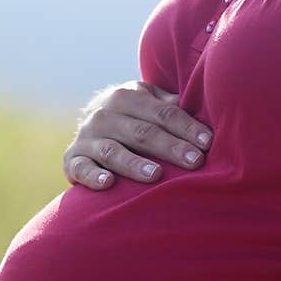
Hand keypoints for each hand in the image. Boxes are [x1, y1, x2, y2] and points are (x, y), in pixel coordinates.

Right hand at [62, 79, 212, 189]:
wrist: (89, 127)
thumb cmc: (133, 117)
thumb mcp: (149, 103)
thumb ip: (171, 107)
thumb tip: (206, 111)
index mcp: (127, 96)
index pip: (163, 113)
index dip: (187, 127)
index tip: (208, 143)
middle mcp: (104, 114)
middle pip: (143, 132)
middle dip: (170, 147)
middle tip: (194, 161)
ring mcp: (87, 137)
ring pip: (114, 151)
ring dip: (135, 163)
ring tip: (156, 175)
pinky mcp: (72, 160)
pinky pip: (82, 169)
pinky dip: (93, 176)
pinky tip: (108, 183)